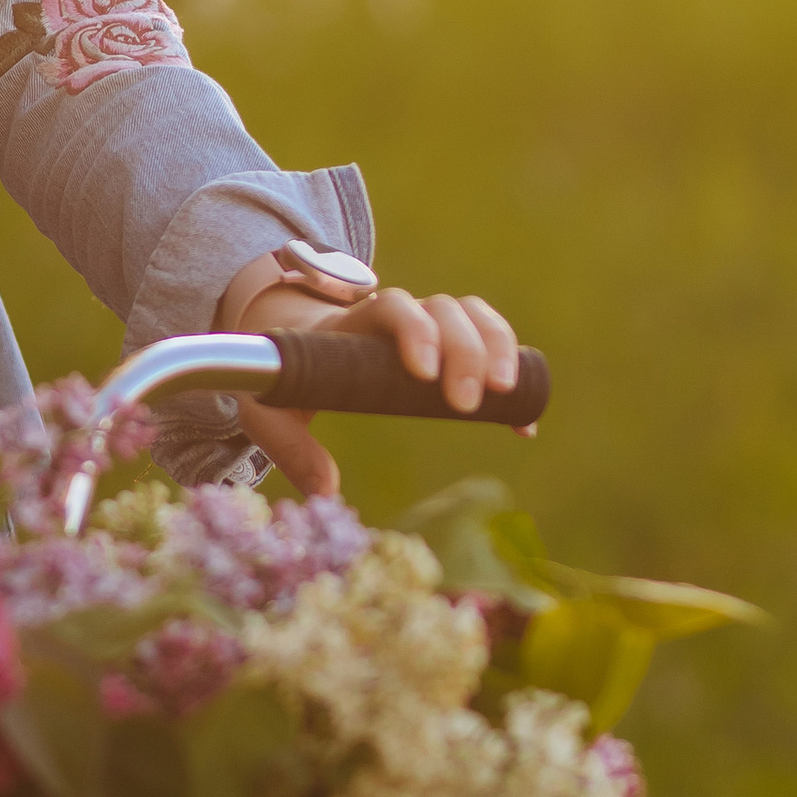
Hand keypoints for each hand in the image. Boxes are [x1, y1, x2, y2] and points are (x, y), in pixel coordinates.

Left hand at [217, 263, 523, 501]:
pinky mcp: (450, 349)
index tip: (423, 372)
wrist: (299, 345)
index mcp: (353, 322)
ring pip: (474, 317)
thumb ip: (291, 446)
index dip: (413, 329)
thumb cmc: (288, 377)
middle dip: (464, 351)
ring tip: (506, 397)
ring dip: (497, 349)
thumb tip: (326, 491)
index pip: (392, 305)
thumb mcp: (273, 409)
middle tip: (465, 404)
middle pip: (444, 309)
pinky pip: (488, 344)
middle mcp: (398, 317)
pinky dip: (512, 372)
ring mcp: (429, 328)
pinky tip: (523, 422)